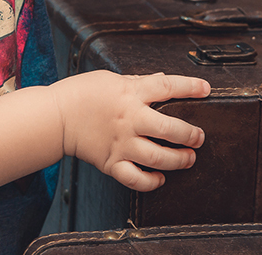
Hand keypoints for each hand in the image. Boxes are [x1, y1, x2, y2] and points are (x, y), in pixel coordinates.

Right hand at [52, 71, 209, 191]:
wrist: (56, 116)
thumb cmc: (81, 94)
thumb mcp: (112, 79)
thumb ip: (139, 83)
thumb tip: (163, 81)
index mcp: (129, 93)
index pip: (166, 86)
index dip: (189, 87)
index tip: (205, 89)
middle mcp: (129, 119)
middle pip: (169, 127)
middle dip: (190, 134)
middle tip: (199, 137)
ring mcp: (121, 143)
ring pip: (158, 156)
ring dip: (178, 159)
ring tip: (188, 158)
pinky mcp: (111, 163)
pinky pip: (136, 178)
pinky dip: (151, 181)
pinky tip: (160, 178)